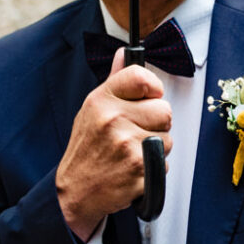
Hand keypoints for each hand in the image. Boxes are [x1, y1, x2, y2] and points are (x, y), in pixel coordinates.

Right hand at [57, 48, 170, 240]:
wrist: (75, 190)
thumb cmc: (86, 150)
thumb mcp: (92, 109)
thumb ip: (115, 82)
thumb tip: (125, 53)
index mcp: (102, 99)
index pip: (143, 78)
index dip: (153, 89)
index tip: (148, 99)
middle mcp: (113, 118)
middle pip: (164, 110)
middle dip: (157, 124)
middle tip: (136, 134)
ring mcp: (127, 144)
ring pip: (168, 138)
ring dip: (156, 149)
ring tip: (131, 153)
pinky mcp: (139, 168)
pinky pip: (164, 163)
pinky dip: (154, 170)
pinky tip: (133, 169)